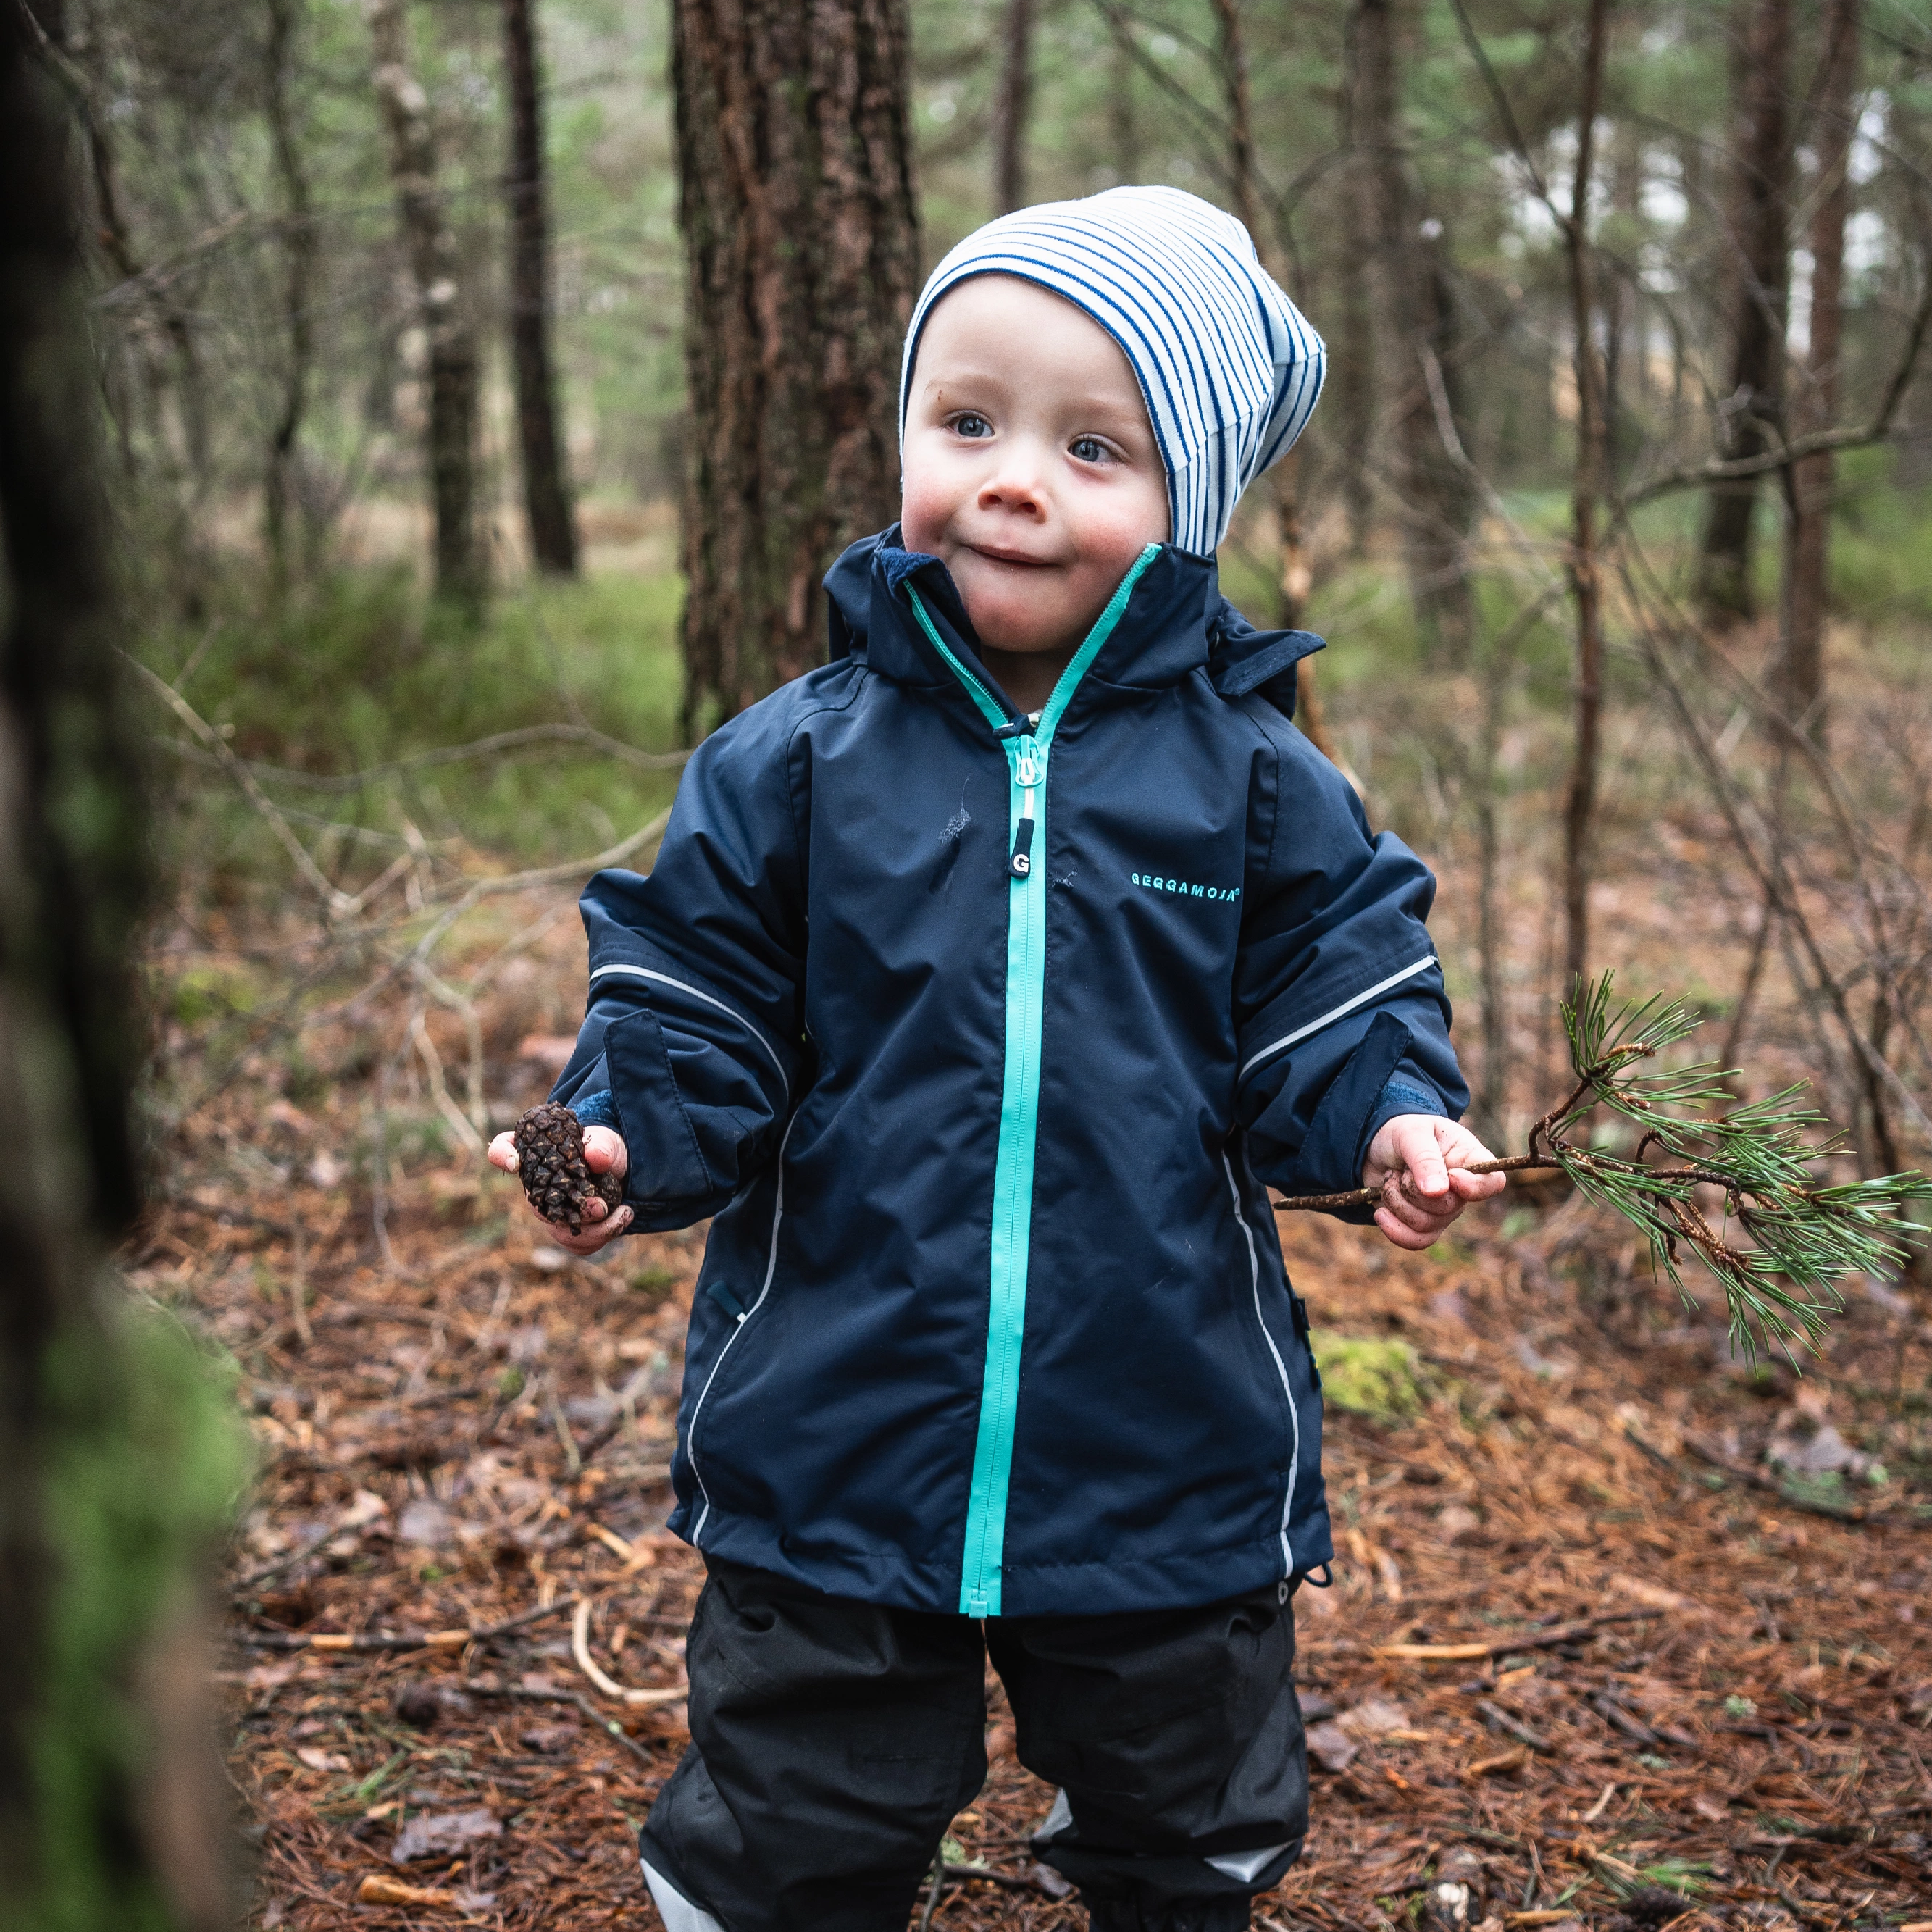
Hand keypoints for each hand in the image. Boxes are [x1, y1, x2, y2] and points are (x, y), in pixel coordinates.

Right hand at [487, 1125, 633, 1254]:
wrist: (622, 1175)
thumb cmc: (605, 1152)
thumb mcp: (609, 1142)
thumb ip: (602, 1146)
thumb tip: (594, 1157)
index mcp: (536, 1153)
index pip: (503, 1148)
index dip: (501, 1154)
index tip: (514, 1162)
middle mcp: (536, 1186)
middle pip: (536, 1205)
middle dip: (569, 1209)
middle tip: (601, 1205)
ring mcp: (550, 1211)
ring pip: (558, 1230)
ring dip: (593, 1228)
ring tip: (622, 1212)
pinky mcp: (568, 1232)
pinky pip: (578, 1244)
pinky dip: (604, 1234)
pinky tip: (624, 1216)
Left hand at [1360, 1114, 1504, 1251]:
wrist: (1374, 1146)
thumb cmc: (1401, 1132)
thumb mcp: (1411, 1133)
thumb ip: (1425, 1159)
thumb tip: (1438, 1192)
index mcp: (1469, 1159)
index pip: (1492, 1182)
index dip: (1474, 1187)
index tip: (1451, 1177)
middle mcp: (1461, 1189)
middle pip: (1449, 1208)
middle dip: (1414, 1189)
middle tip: (1401, 1169)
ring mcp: (1443, 1210)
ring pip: (1427, 1224)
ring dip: (1398, 1201)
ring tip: (1390, 1179)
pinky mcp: (1421, 1223)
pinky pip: (1416, 1240)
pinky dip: (1394, 1229)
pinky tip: (1381, 1213)